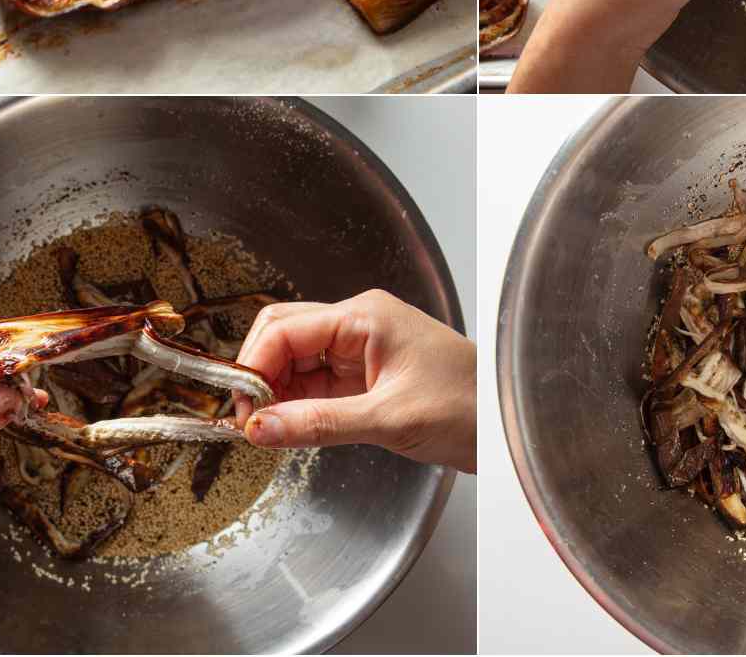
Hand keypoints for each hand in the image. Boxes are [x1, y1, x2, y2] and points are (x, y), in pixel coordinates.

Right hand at [234, 289, 474, 472]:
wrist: (506, 426)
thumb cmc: (469, 406)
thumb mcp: (388, 418)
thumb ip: (319, 424)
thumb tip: (261, 428)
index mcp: (365, 316)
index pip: (286, 329)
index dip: (254, 366)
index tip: (239, 408)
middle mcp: (358, 326)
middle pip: (284, 338)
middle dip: (258, 375)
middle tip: (246, 420)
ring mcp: (360, 351)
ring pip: (296, 363)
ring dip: (275, 393)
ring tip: (263, 430)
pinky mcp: (363, 378)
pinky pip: (315, 385)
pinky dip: (295, 405)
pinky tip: (286, 428)